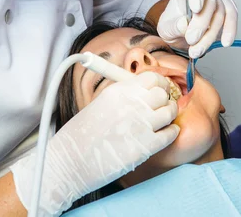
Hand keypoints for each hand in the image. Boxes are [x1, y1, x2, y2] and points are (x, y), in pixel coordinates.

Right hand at [11, 71, 178, 215]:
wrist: (68, 163)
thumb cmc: (79, 136)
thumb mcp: (99, 103)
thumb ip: (122, 96)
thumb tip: (141, 92)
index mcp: (119, 91)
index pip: (151, 77)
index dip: (159, 83)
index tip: (159, 89)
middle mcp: (132, 103)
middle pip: (163, 92)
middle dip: (166, 98)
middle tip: (164, 104)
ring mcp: (140, 124)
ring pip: (169, 111)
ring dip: (170, 114)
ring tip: (165, 119)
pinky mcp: (144, 147)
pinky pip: (170, 134)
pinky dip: (172, 132)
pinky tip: (168, 133)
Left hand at [157, 0, 237, 58]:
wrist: (182, 35)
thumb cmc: (174, 25)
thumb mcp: (166, 28)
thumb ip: (173, 26)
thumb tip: (183, 24)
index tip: (195, 8)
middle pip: (209, 1)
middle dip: (201, 24)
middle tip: (191, 39)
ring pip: (221, 12)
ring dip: (210, 34)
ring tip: (198, 49)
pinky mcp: (228, 9)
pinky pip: (232, 17)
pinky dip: (229, 30)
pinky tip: (225, 41)